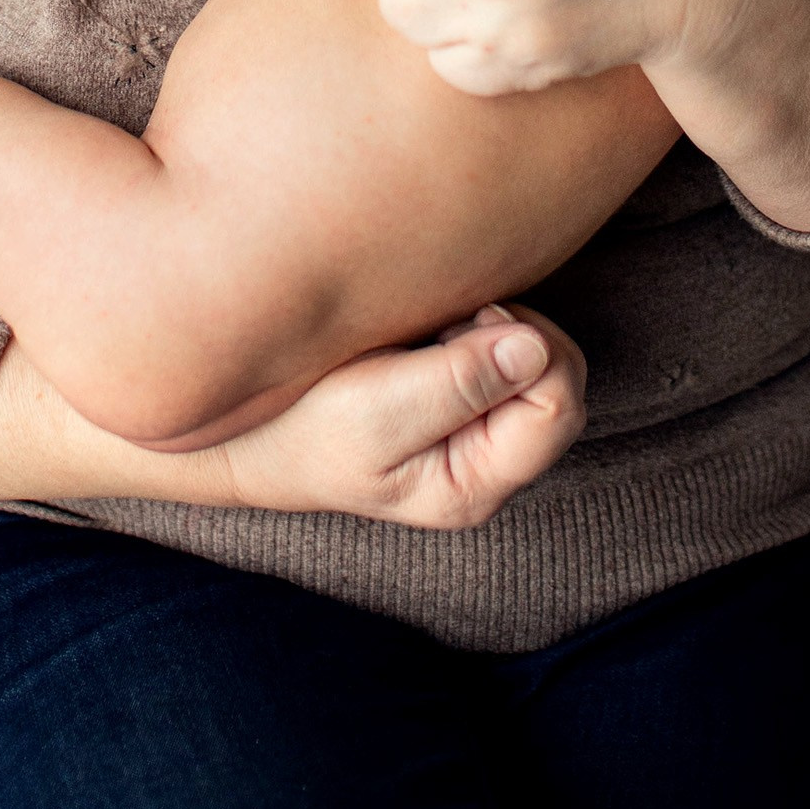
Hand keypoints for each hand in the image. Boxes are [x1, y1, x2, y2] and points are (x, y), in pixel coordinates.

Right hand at [214, 303, 586, 527]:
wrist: (247, 428)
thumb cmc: (299, 425)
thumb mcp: (371, 410)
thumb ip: (455, 382)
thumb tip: (534, 348)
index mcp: (474, 484)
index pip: (557, 406)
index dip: (526, 349)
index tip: (462, 327)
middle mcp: (490, 464)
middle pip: (562, 381)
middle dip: (518, 334)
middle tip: (448, 324)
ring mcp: (480, 432)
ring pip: (542, 361)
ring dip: (497, 327)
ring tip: (434, 329)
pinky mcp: (467, 400)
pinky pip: (512, 351)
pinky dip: (483, 325)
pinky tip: (435, 329)